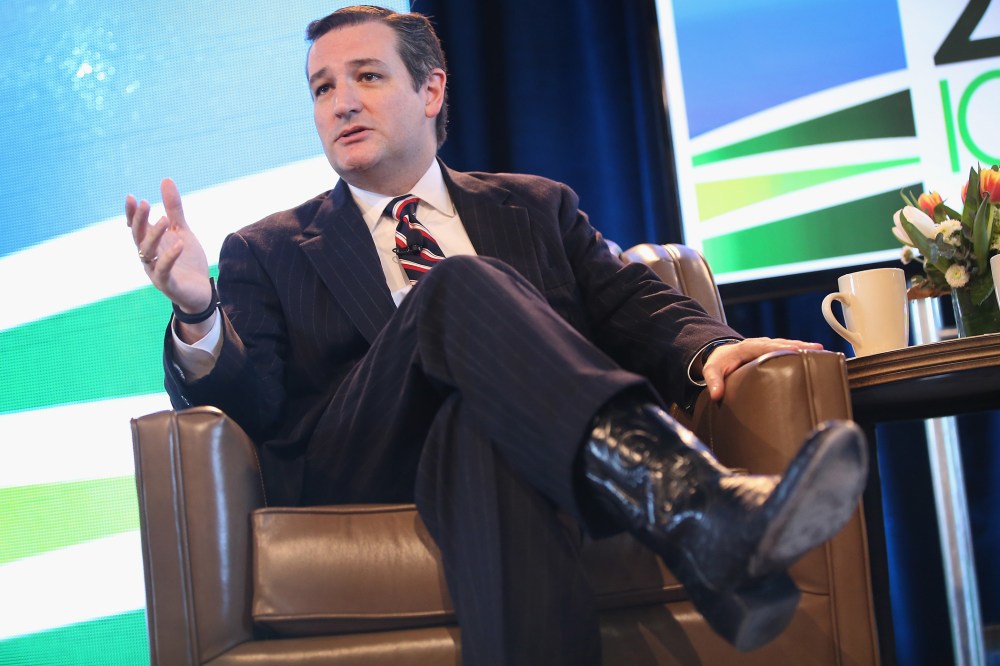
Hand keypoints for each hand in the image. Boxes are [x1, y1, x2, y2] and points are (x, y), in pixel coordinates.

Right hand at [126, 178, 211, 313]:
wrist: (201, 291)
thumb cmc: (187, 261)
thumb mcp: (182, 231)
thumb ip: (174, 209)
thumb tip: (165, 180)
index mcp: (151, 244)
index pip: (136, 227)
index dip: (132, 214)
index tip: (132, 197)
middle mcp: (149, 257)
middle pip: (139, 237)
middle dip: (139, 221)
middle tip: (145, 203)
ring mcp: (156, 271)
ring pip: (148, 253)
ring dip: (154, 235)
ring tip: (165, 219)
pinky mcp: (168, 285)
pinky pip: (164, 270)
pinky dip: (170, 257)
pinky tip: (179, 244)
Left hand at [702, 337, 822, 400]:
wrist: (719, 354)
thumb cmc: (718, 363)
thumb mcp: (711, 371)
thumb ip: (713, 381)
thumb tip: (716, 395)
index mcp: (748, 347)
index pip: (767, 346)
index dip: (782, 348)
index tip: (797, 351)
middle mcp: (761, 343)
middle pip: (783, 343)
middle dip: (800, 346)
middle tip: (819, 350)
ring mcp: (768, 345)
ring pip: (788, 344)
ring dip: (804, 347)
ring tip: (823, 352)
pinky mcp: (772, 350)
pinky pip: (788, 348)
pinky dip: (801, 351)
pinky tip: (815, 356)